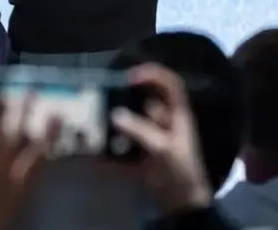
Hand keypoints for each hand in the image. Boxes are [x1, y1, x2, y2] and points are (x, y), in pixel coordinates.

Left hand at [0, 97, 57, 229]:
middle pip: (19, 139)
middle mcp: (9, 175)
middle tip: (31, 91)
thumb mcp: (15, 199)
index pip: (42, 154)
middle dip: (25, 114)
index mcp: (24, 183)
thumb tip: (24, 153)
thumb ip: (18, 177)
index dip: (50, 133)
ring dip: (0, 116)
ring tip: (4, 95)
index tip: (58, 113)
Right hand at [110, 63, 211, 214]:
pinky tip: (96, 144)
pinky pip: (123, 140)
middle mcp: (165, 121)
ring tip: (96, 116)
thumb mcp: (162, 150)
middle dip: (126, 96)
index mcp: (178, 115)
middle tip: (105, 95)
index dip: (153, 74)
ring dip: (116, 118)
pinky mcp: (140, 151)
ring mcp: (152, 135)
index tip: (130, 76)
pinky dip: (111, 142)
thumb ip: (140, 130)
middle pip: (145, 99)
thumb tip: (115, 114)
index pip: (171, 84)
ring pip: (132, 118)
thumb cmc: (180, 172)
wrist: (181, 204)